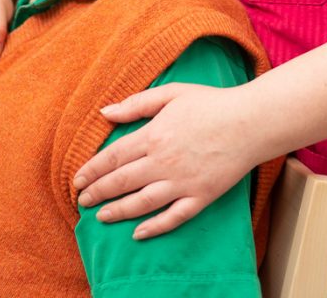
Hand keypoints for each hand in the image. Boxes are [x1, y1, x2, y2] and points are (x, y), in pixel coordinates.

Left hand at [74, 82, 256, 238]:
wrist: (249, 122)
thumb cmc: (210, 103)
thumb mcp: (171, 93)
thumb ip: (136, 104)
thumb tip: (105, 112)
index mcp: (153, 135)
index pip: (113, 156)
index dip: (92, 169)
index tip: (77, 179)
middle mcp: (163, 162)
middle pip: (122, 181)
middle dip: (98, 192)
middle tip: (81, 200)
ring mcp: (182, 183)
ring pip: (142, 203)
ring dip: (118, 211)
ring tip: (101, 216)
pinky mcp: (201, 197)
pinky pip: (173, 217)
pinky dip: (154, 227)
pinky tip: (138, 233)